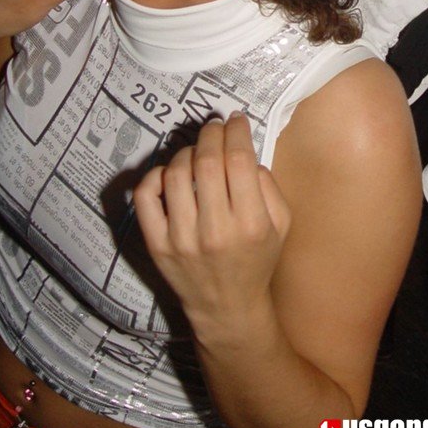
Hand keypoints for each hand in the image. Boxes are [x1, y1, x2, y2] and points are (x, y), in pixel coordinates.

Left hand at [134, 113, 290, 329]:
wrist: (227, 308)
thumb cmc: (256, 261)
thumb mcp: (281, 226)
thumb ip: (269, 187)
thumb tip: (245, 154)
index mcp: (250, 224)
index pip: (238, 161)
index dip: (236, 132)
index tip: (235, 120)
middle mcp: (215, 230)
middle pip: (206, 162)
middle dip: (211, 133)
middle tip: (214, 125)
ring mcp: (182, 238)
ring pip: (176, 174)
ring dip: (186, 151)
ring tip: (196, 150)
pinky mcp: (157, 244)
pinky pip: (146, 197)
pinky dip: (155, 176)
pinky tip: (170, 174)